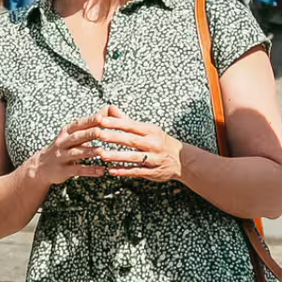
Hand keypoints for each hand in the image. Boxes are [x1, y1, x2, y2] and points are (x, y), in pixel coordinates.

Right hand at [25, 125, 110, 188]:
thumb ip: (90, 123)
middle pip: (76, 137)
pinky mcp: (63, 170)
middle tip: (100, 132)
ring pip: (75, 153)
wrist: (42, 167)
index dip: (88, 121)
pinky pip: (78, 170)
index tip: (100, 117)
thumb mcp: (73, 134)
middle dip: (88, 134)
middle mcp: (62, 143)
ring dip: (88, 152)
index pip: (78, 124)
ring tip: (101, 151)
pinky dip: (90, 171)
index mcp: (66, 132)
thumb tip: (107, 109)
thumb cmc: (64, 147)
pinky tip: (102, 171)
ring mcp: (62, 157)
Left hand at [65, 106, 186, 180]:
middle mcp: (153, 144)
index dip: (116, 123)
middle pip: (131, 140)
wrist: (182, 160)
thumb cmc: (159, 141)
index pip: (131, 125)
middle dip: (115, 137)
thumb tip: (110, 109)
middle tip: (98, 135)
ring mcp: (154, 159)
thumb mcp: (148, 130)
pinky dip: (124, 172)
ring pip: (133, 157)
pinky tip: (111, 171)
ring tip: (102, 155)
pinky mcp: (153, 172)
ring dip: (117, 156)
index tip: (101, 120)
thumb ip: (127, 121)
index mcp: (151, 131)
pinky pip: (137, 171)